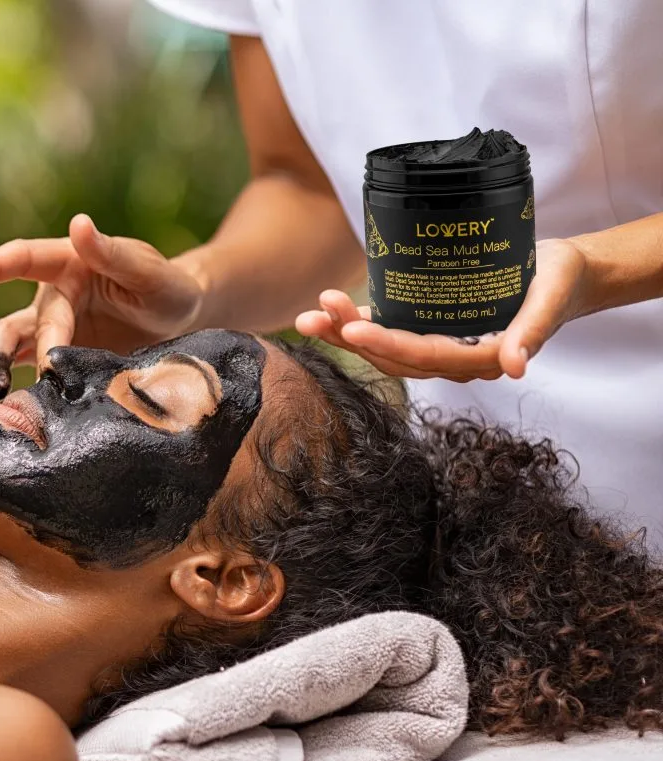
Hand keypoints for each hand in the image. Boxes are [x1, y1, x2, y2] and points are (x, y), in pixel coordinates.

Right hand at [0, 214, 203, 397]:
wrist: (180, 320)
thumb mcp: (149, 272)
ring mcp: (55, 328)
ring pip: (11, 344)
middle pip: (21, 322)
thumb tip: (78, 224)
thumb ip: (114, 255)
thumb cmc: (167, 288)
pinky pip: (23, 364)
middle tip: (2, 377)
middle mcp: (55, 296)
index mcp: (71, 264)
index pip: (26, 259)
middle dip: (8, 350)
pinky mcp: (62, 355)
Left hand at [296, 239, 588, 380]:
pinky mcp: (432, 326)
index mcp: (480, 358)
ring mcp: (441, 345)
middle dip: (351, 338)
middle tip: (313, 317)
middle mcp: (454, 358)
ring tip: (311, 316)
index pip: (424, 355)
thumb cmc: (560, 282)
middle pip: (394, 356)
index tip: (352, 330)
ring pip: (385, 348)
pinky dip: (361, 323)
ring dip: (345, 333)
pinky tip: (333, 312)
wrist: (563, 278)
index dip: (386, 345)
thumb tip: (514, 367)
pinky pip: (391, 332)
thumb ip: (533, 331)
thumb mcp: (551, 297)